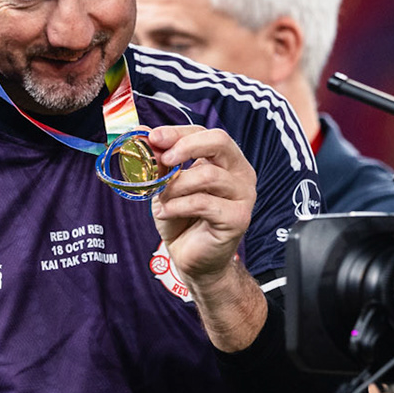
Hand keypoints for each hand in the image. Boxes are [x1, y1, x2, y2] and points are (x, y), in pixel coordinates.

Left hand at [146, 125, 254, 286]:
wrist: (193, 259)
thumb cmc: (183, 220)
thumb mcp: (168, 186)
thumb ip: (163, 165)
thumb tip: (150, 141)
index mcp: (226, 160)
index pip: (205, 134)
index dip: (179, 133)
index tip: (154, 137)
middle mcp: (240, 173)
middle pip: (220, 142)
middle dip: (187, 146)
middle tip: (164, 159)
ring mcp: (243, 195)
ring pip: (208, 175)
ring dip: (176, 185)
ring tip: (161, 199)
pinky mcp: (238, 218)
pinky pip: (204, 203)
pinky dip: (178, 206)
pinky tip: (165, 213)